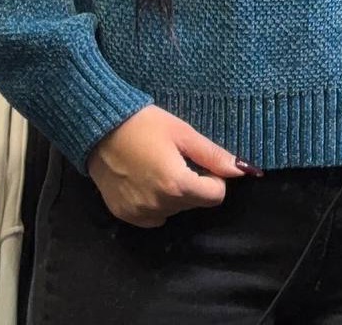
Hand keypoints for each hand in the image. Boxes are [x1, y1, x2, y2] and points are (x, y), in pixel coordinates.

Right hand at [86, 105, 261, 228]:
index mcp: (176, 185)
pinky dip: (157, 203)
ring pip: (175, 210)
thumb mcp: (184, 134)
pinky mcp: (123, 215)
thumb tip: (244, 170)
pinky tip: (147, 180)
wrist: (98, 127)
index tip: (201, 162)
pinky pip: (154, 216)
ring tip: (160, 167)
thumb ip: (214, 155)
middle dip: (195, 184)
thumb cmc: (144, 124)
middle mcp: (159, 206)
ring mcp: (139, 214)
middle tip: (178, 159)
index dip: (214, 178)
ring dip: (176, 194)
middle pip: (196, 203)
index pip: (216, 196)